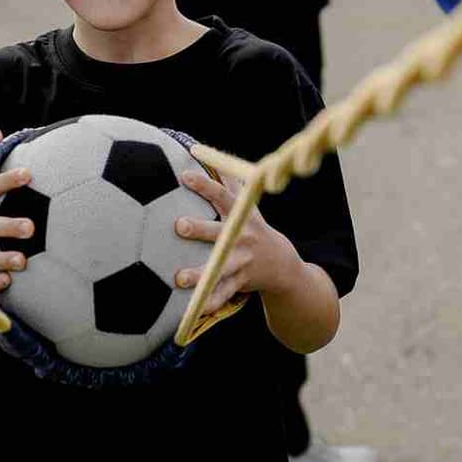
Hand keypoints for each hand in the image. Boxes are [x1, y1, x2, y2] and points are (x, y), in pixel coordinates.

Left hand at [171, 170, 303, 318]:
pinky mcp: (240, 283)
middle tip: (178, 225)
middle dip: (200, 229)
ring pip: (219, 269)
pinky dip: (210, 303)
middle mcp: (242, 238)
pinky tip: (193, 310)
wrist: (283, 266)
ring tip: (179, 279)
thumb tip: (204, 151)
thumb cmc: (254, 229)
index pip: (222, 196)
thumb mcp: (248, 205)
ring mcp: (242, 262)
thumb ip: (229, 181)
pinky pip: (224, 294)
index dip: (205, 184)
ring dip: (200, 274)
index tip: (184, 175)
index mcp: (241, 217)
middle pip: (220, 233)